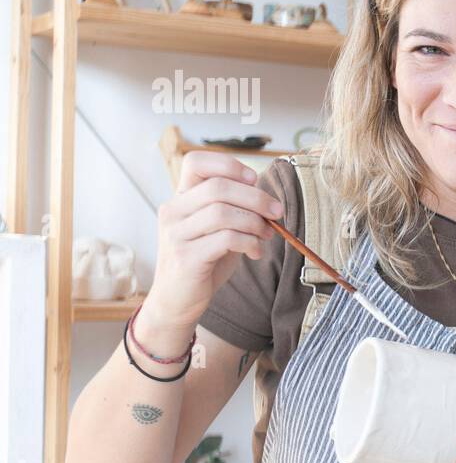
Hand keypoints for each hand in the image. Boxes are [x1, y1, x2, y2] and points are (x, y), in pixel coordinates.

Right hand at [144, 152, 282, 333]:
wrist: (178, 301)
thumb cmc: (203, 261)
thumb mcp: (217, 229)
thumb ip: (234, 209)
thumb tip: (268, 199)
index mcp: (180, 198)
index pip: (196, 161)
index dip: (229, 164)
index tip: (254, 180)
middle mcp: (173, 211)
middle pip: (218, 186)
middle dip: (256, 198)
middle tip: (276, 213)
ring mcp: (175, 234)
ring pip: (222, 212)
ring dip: (255, 222)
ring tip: (266, 236)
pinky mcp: (185, 257)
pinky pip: (226, 238)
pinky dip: (249, 242)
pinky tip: (255, 252)